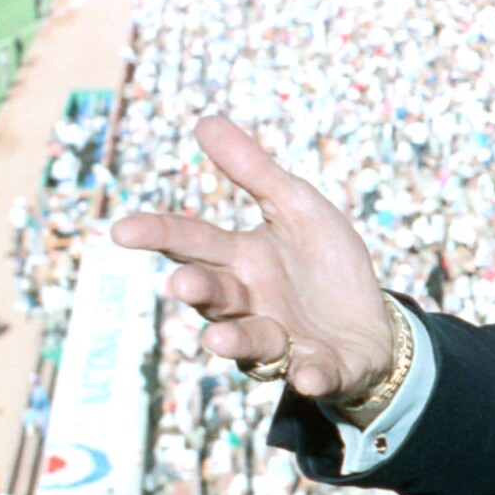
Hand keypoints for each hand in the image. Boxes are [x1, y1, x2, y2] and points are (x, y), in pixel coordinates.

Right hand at [110, 115, 393, 403]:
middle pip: (214, 294)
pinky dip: (310, 374)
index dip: (159, 235)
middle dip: (198, 290)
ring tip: (220, 337)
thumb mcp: (298, 208)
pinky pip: (312, 374)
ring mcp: (281, 341)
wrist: (372, 323)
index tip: (121, 230)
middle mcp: (249, 304)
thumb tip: (203, 120)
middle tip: (183, 284)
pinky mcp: (320, 367)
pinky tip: (309, 371)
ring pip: (251, 342)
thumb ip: (254, 171)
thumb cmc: (324, 264)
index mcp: (240, 260)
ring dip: (236, 339)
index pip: (192, 243)